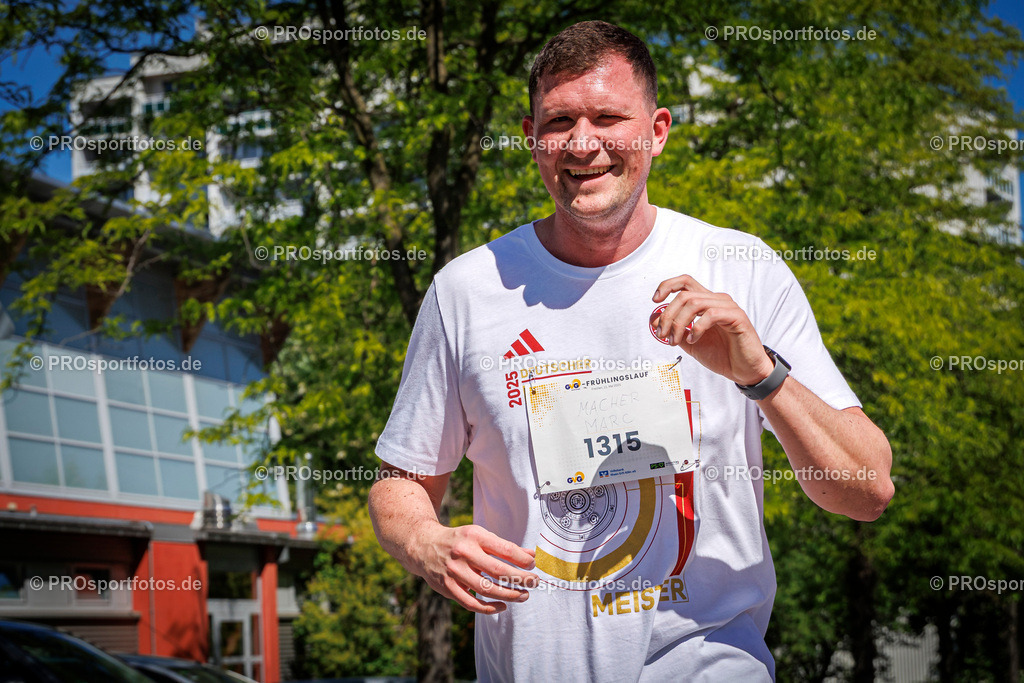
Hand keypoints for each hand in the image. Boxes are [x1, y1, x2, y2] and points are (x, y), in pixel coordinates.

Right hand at [411, 523, 539, 613]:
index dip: (522, 559)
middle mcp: (463, 553)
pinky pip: (471, 603)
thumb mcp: (479, 536)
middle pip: (497, 570)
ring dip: (509, 595)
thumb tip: (531, 556)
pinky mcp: (446, 587)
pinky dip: (489, 607)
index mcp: (474, 536)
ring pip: (486, 589)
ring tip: (524, 595)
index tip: (533, 564)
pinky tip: (503, 606)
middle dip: (520, 578)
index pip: (504, 549)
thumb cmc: (459, 541)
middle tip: (534, 582)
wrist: (424, 545)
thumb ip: (503, 547)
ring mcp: (454, 571)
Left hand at [652, 274, 773, 385]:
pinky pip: (711, 314)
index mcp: (706, 303)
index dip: (667, 286)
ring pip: (694, 302)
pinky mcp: (737, 317)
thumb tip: (654, 320)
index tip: (655, 301)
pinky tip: (693, 340)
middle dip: (668, 315)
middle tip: (662, 335)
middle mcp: (717, 300)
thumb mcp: (689, 343)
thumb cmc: (721, 355)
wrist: (743, 371)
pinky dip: (697, 328)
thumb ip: (674, 330)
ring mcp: (728, 307)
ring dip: (679, 323)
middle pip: (684, 295)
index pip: (685, 282)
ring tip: (676, 341)